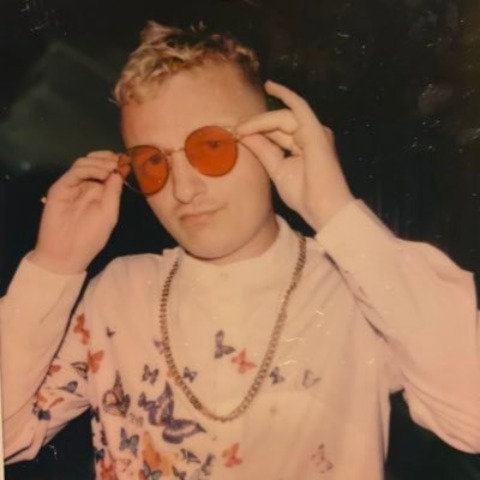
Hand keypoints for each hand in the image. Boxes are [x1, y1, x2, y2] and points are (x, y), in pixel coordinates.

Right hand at [29, 151, 123, 273]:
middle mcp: (85, 185)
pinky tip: (102, 174)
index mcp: (99, 191)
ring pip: (84, 162)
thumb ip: (114, 192)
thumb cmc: (91, 237)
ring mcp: (72, 185)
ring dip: (100, 162)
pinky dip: (89, 168)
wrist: (67, 254)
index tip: (129, 161)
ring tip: (112, 169)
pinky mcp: (60, 188)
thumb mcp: (109, 213)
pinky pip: (75, 172)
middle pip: (95, 161)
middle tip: (120, 160)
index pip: (107, 169)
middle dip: (108, 157)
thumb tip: (119, 171)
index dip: (117, 163)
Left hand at [236, 80, 353, 231]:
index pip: (277, 131)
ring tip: (242, 129)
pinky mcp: (315, 131)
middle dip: (256, 124)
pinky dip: (284, 95)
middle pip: (278, 122)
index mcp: (303, 144)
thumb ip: (263, 149)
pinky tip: (270, 86)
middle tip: (235, 129)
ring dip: (260, 121)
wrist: (322, 208)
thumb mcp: (276, 168)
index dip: (257, 129)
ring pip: (283, 116)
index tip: (235, 133)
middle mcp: (311, 134)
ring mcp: (315, 131)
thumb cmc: (303, 194)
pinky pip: (297, 107)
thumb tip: (243, 134)